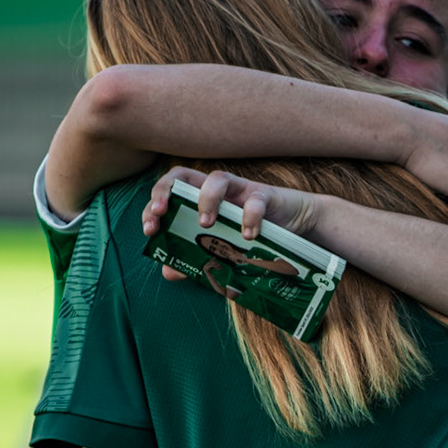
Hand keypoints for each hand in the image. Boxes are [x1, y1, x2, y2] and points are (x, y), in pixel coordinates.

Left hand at [143, 167, 325, 281]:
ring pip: (217, 179)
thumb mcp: (222, 252)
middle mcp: (218, 191)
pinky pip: (256, 200)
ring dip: (206, 200)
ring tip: (206, 224)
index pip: (170, 190)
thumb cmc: (254, 237)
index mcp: (202, 201)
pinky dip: (250, 216)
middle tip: (162, 214)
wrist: (296, 227)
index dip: (154, 204)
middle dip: (166, 191)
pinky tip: (248, 236)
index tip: (150, 228)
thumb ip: (195, 260)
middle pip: (183, 174)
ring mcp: (241, 191)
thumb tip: (167, 272)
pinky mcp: (266, 196)